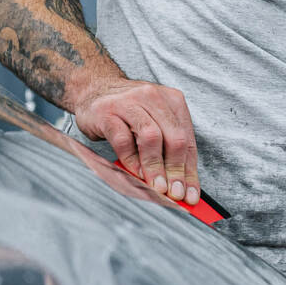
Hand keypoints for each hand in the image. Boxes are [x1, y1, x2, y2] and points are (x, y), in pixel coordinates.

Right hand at [70, 76, 198, 205]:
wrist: (95, 89)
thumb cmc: (128, 112)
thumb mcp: (154, 123)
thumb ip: (167, 151)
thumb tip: (180, 187)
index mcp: (173, 101)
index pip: (187, 141)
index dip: (190, 171)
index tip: (190, 195)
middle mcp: (154, 97)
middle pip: (174, 138)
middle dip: (176, 171)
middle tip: (174, 193)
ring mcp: (129, 103)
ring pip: (151, 137)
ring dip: (155, 167)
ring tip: (157, 187)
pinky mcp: (106, 113)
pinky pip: (123, 140)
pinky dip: (131, 160)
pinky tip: (135, 173)